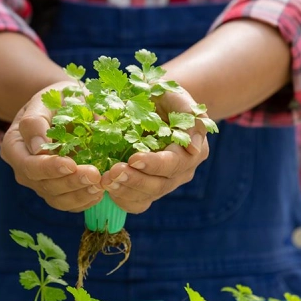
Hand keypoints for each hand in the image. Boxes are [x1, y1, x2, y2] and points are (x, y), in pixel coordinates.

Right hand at [0, 81, 103, 211]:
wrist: (68, 107)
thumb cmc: (57, 99)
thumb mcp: (46, 99)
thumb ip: (37, 120)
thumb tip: (38, 146)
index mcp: (14, 145)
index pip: (28, 164)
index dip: (48, 168)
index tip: (71, 163)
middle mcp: (23, 169)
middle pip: (43, 184)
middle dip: (70, 182)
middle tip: (95, 175)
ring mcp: (40, 183)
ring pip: (56, 199)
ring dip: (80, 194)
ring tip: (101, 184)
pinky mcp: (57, 191)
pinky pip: (69, 204)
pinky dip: (85, 200)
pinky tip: (100, 191)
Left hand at [101, 88, 210, 213]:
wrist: (151, 105)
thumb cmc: (165, 98)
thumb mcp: (178, 97)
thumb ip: (190, 117)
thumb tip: (194, 147)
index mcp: (191, 152)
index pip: (174, 164)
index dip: (154, 164)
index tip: (134, 158)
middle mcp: (180, 172)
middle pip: (160, 185)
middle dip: (135, 180)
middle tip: (113, 172)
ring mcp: (163, 183)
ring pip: (146, 197)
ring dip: (124, 190)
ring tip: (106, 180)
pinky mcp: (146, 190)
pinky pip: (135, 203)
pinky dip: (120, 198)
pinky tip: (106, 188)